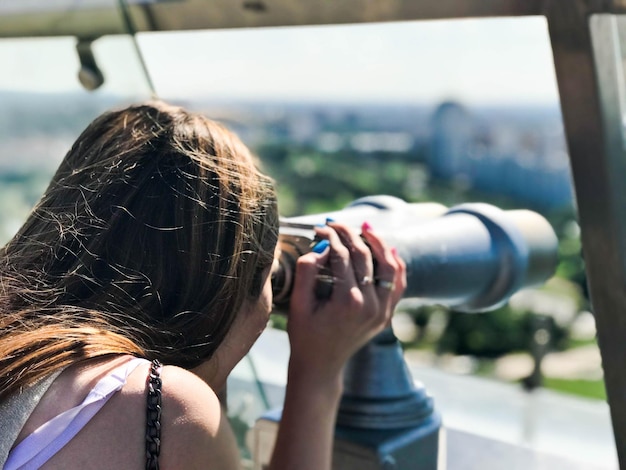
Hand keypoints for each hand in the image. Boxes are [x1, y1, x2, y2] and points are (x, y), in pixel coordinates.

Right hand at [286, 221, 405, 386]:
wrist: (321, 365)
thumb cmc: (305, 335)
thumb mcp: (298, 303)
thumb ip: (307, 271)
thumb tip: (321, 246)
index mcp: (347, 301)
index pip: (342, 256)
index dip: (331, 237)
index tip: (320, 227)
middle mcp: (370, 305)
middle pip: (364, 256)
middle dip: (349, 234)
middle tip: (336, 223)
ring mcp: (382, 311)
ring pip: (388, 267)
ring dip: (378, 243)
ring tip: (365, 226)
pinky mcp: (386, 315)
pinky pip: (398, 284)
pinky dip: (396, 265)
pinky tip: (388, 249)